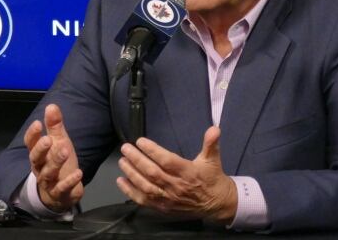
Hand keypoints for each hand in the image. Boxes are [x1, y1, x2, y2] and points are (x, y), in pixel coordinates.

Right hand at [24, 104, 83, 212]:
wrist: (60, 194)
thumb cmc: (58, 163)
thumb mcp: (58, 142)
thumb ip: (54, 126)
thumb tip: (51, 106)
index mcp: (38, 154)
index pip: (30, 143)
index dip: (32, 134)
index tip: (37, 123)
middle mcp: (40, 167)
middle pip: (36, 158)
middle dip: (41, 149)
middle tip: (48, 139)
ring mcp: (48, 181)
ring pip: (49, 172)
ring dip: (56, 161)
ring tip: (65, 149)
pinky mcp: (59, 193)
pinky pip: (62, 188)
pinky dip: (69, 181)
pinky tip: (79, 173)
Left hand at [116, 126, 237, 224]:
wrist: (217, 204)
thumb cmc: (211, 178)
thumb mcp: (212, 159)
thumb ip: (211, 143)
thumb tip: (214, 129)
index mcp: (188, 172)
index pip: (167, 161)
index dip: (152, 151)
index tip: (140, 141)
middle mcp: (177, 186)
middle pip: (152, 173)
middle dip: (136, 159)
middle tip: (125, 148)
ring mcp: (169, 198)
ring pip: (146, 186)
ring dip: (131, 173)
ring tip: (122, 161)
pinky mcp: (163, 208)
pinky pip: (144, 200)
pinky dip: (130, 192)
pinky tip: (121, 181)